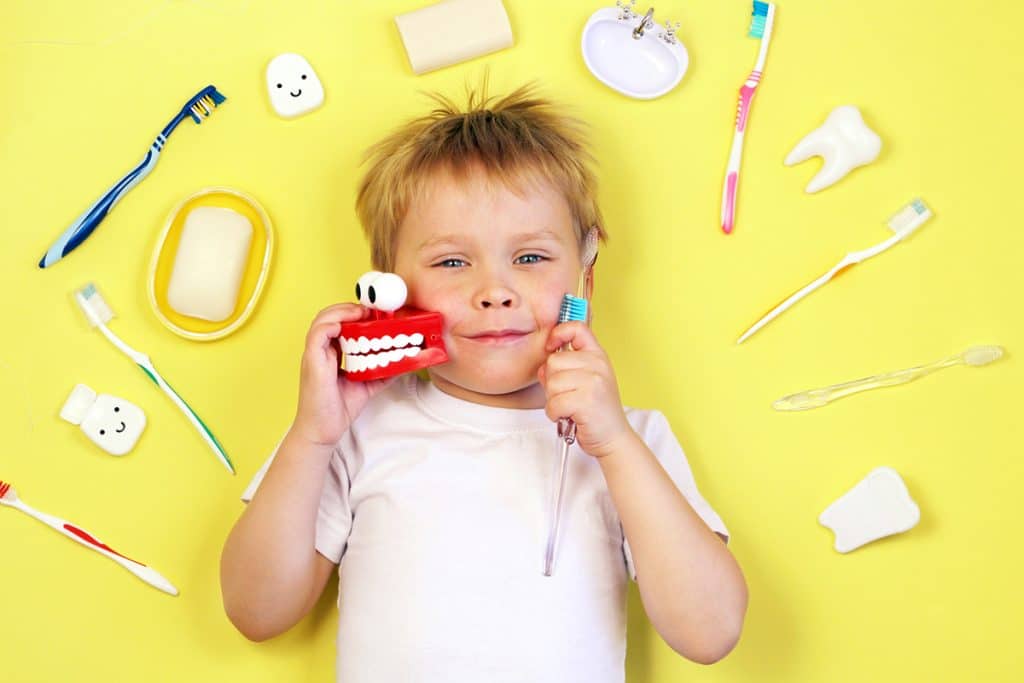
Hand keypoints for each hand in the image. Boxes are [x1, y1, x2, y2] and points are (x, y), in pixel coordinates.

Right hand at [292, 303, 394, 446]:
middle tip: (371, 310)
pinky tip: (348, 324)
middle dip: (349, 308)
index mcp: (330, 353)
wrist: (323, 431)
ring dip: (342, 311)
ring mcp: (314, 355)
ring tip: (362, 313)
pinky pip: (317, 334)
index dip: (354, 314)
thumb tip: (404, 363)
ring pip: (322, 320)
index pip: (339, 323)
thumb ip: (382, 372)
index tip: (374, 313)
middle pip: (329, 316)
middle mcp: (320, 350)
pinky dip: (332, 324)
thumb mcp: (367, 385)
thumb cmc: (338, 409)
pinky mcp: (312, 362)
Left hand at [537, 321, 632, 457]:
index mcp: (598, 356)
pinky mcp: (587, 400)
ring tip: (569, 407)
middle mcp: (598, 365)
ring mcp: (594, 381)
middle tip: (566, 395)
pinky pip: (553, 403)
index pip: (577, 328)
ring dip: (553, 400)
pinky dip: (555, 413)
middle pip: (553, 361)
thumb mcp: (585, 381)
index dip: (558, 333)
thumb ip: (564, 368)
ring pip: (551, 383)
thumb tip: (542, 366)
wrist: (613, 438)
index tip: (551, 347)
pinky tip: (568, 416)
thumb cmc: (595, 410)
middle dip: (552, 382)